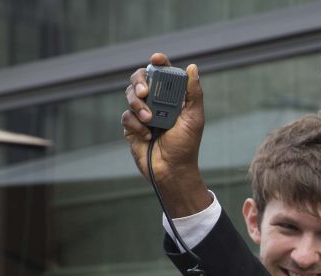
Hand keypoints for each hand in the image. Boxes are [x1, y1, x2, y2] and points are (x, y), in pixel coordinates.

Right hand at [121, 53, 208, 212]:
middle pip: (140, 78)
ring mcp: (141, 113)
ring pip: (130, 95)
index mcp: (171, 97)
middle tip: (145, 93)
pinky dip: (136, 125)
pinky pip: (126, 116)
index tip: (157, 59)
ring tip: (150, 120)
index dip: (158, 63)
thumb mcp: (194, 118)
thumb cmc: (186, 146)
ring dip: (138, 105)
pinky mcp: (131, 126)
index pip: (162, 73)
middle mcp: (155, 102)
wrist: (171, 170)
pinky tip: (147, 136)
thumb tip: (192, 67)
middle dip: (140, 82)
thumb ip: (193, 94)